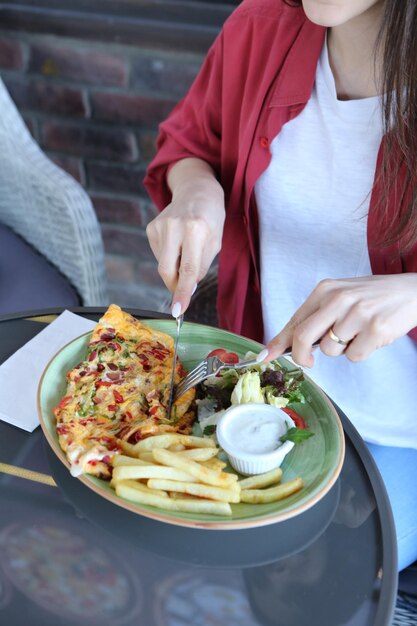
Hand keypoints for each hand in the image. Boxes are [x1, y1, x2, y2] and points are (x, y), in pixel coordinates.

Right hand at [146, 158, 224, 314]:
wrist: (197, 191)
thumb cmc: (211, 219)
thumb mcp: (215, 242)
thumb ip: (201, 266)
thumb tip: (186, 289)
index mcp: (196, 229)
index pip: (188, 269)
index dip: (183, 292)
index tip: (177, 310)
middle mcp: (175, 226)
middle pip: (167, 270)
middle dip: (174, 285)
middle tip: (183, 289)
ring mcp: (160, 225)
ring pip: (163, 264)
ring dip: (175, 267)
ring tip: (187, 249)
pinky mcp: (151, 227)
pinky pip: (159, 254)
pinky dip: (170, 256)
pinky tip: (178, 243)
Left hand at [264, 274, 416, 366]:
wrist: (411, 292)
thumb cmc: (371, 298)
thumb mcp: (340, 297)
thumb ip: (316, 317)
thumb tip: (288, 345)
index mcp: (326, 290)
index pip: (295, 321)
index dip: (277, 343)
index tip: (264, 357)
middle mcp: (338, 299)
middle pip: (303, 337)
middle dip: (301, 356)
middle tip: (309, 362)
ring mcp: (357, 313)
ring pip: (331, 351)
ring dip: (342, 350)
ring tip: (357, 333)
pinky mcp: (375, 329)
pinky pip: (354, 356)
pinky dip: (361, 353)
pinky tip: (371, 336)